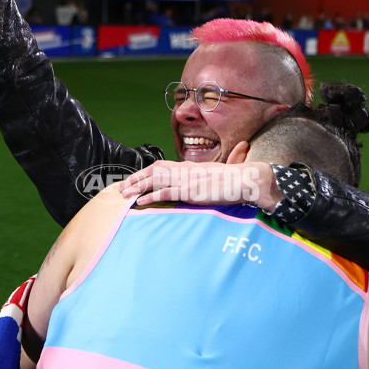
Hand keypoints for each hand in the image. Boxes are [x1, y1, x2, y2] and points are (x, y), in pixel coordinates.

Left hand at [119, 158, 282, 209]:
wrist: (245, 180)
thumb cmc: (234, 181)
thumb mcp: (215, 178)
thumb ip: (203, 180)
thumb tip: (197, 186)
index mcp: (189, 167)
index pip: (161, 166)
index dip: (145, 172)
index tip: (134, 179)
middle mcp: (185, 171)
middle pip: (154, 171)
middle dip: (136, 178)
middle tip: (122, 188)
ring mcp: (187, 180)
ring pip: (155, 180)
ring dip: (138, 187)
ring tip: (125, 194)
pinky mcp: (191, 191)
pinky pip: (166, 193)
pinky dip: (151, 197)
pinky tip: (140, 202)